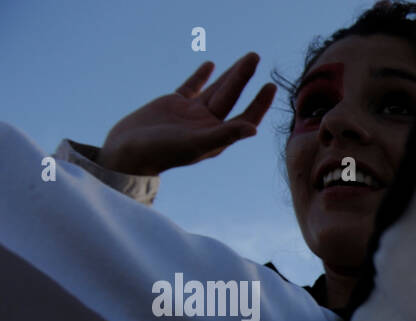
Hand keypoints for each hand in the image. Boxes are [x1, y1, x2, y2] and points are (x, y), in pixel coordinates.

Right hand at [99, 53, 276, 175]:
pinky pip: (192, 87)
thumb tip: (254, 129)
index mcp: (217, 136)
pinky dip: (201, 76)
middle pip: (231, 96)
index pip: (245, 117)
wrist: (128, 151)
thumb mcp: (196, 143)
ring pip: (215, 89)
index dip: (259, 103)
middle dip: (243, 77)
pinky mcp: (174, 104)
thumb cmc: (162, 152)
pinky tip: (211, 65)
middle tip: (255, 56)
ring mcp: (191, 114)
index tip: (270, 85)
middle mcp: (208, 124)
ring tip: (245, 59)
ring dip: (229, 74)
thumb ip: (225, 135)